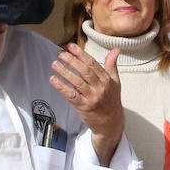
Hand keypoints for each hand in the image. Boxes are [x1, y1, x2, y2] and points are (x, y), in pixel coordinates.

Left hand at [51, 44, 123, 163]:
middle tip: (60, 54)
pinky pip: (71, 95)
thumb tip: (115, 50)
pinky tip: (54, 79)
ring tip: (55, 64)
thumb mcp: (115, 82)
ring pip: (77, 82)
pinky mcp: (84, 107)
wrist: (111, 123)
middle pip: (84, 71)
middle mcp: (100, 88)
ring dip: (64, 72)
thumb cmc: (111, 101)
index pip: (93, 63)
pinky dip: (61, 87)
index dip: (81, 54)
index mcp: (107, 80)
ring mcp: (92, 98)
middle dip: (71, 60)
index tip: (70, 46)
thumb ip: (112, 65)